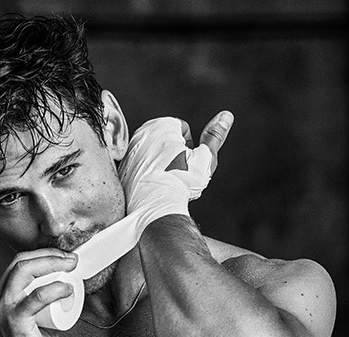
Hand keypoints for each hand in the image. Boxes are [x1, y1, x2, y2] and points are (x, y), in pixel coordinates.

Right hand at [0, 249, 77, 336]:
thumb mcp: (37, 320)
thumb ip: (43, 305)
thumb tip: (64, 286)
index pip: (18, 264)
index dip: (43, 254)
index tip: (65, 257)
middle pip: (20, 262)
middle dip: (49, 254)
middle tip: (72, 259)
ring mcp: (2, 310)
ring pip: (24, 271)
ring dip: (51, 263)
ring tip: (71, 267)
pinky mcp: (15, 322)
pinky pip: (36, 297)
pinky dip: (54, 288)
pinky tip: (67, 288)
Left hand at [118, 111, 233, 219]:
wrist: (154, 208)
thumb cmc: (182, 183)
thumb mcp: (204, 159)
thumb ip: (215, 136)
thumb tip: (226, 115)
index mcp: (161, 124)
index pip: (183, 130)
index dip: (190, 149)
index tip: (186, 163)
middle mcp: (141, 132)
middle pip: (166, 141)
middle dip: (174, 155)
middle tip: (175, 174)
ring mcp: (129, 149)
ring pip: (153, 154)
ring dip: (160, 165)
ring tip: (163, 181)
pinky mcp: (122, 167)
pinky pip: (139, 167)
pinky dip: (146, 175)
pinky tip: (151, 187)